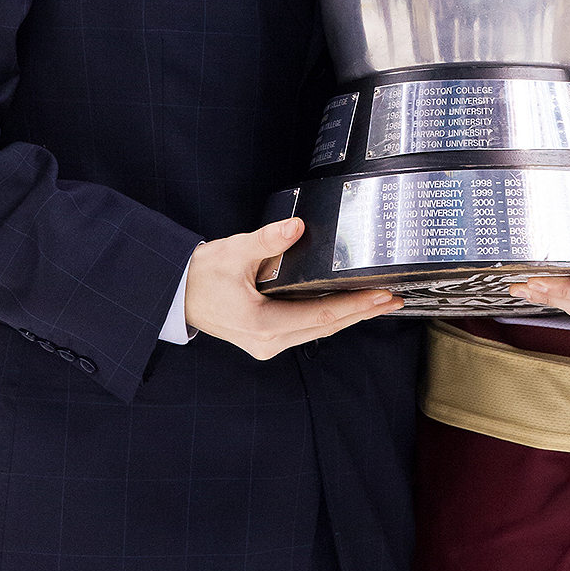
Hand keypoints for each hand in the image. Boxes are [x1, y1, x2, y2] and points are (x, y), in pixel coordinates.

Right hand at [185, 218, 401, 359]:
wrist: (176, 293)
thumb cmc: (201, 275)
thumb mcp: (233, 252)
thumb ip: (267, 240)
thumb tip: (296, 227)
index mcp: (263, 324)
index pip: (322, 315)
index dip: (355, 305)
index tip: (381, 295)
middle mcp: (269, 341)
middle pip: (327, 327)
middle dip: (362, 312)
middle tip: (393, 298)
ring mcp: (268, 343)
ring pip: (319, 330)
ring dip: (349, 316)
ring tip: (378, 303)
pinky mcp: (266, 338)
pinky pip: (307, 329)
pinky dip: (330, 318)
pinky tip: (347, 308)